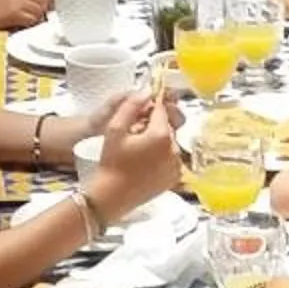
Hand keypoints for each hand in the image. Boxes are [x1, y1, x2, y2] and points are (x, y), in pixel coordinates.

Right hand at [0, 0, 52, 31]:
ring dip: (37, 17)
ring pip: (41, 9)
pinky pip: (34, 19)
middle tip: (40, 14)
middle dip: (45, 8)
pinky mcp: (16, 13)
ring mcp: (18, 0)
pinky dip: (31, 23)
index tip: (47, 3)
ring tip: (28, 19)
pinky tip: (23, 23)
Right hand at [93, 88, 180, 223]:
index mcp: (161, 135)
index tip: (144, 105)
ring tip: (138, 148)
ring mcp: (177, 164)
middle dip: (153, 124)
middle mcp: (174, 149)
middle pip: (167, 125)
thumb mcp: (115, 129)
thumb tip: (147, 91)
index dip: (151, 104)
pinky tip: (144, 161)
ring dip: (158, 140)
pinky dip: (161, 155)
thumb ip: (131, 106)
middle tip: (135, 131)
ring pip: (169, 141)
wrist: (113, 196)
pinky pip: (171, 157)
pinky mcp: (175, 177)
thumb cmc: (111, 163)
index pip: (161, 109)